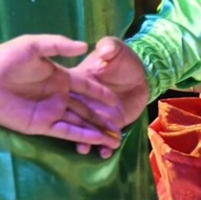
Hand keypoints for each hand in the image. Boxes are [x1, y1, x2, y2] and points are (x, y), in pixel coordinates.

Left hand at [0, 34, 122, 150]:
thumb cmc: (7, 59)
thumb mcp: (33, 45)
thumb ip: (59, 45)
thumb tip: (85, 46)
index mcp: (60, 77)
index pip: (86, 86)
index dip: (102, 93)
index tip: (117, 100)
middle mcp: (59, 96)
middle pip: (87, 108)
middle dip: (104, 116)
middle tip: (121, 125)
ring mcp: (51, 111)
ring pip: (80, 122)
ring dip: (97, 130)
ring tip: (115, 138)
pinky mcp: (41, 125)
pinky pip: (66, 132)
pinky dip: (82, 136)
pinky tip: (96, 139)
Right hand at [72, 36, 151, 157]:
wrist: (142, 73)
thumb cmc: (123, 58)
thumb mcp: (115, 48)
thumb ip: (109, 47)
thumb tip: (104, 51)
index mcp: (78, 81)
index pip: (68, 94)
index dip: (62, 105)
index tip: (59, 117)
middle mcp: (83, 100)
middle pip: (74, 117)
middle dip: (73, 131)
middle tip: (75, 144)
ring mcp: (96, 114)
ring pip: (86, 130)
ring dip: (85, 142)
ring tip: (87, 151)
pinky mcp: (109, 123)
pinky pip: (102, 136)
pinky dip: (101, 145)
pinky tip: (104, 152)